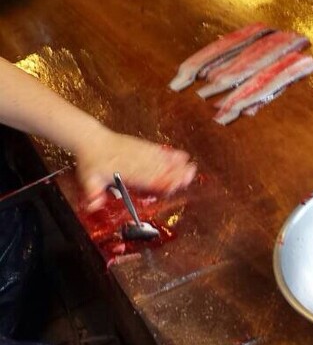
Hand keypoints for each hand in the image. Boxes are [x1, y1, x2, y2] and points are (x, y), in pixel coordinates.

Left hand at [74, 127, 196, 210]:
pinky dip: (171, 154)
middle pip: (159, 169)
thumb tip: (93, 205)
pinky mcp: (143, 146)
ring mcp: (141, 153)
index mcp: (125, 171)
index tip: (172, 186)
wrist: (91, 139)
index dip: (160, 182)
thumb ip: (93, 192)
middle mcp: (136, 161)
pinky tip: (182, 156)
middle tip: (189, 177)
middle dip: (175, 174)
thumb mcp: (88, 179)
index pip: (146, 178)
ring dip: (178, 165)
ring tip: (191, 168)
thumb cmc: (92, 160)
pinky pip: (159, 151)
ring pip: (162, 160)